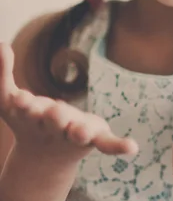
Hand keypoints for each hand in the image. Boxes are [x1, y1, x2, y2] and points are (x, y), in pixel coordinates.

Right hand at [0, 42, 138, 165]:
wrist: (45, 156)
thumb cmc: (27, 120)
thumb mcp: (8, 101)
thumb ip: (1, 74)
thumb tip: (1, 44)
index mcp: (32, 117)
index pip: (27, 110)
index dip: (25, 105)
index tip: (20, 99)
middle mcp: (54, 128)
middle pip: (53, 122)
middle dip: (53, 118)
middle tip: (53, 113)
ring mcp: (75, 134)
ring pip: (78, 134)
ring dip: (80, 132)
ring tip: (81, 131)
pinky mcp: (94, 138)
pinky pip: (107, 143)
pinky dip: (119, 146)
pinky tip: (132, 147)